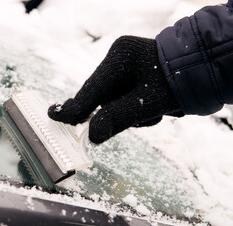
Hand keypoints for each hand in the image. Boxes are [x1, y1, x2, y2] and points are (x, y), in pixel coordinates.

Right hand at [48, 36, 182, 143]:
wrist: (203, 69)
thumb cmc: (177, 82)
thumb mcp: (147, 103)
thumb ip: (116, 118)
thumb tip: (93, 136)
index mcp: (118, 58)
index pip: (89, 90)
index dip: (72, 108)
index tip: (53, 115)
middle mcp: (119, 59)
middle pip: (100, 96)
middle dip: (112, 113)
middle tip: (122, 123)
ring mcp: (125, 66)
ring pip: (113, 100)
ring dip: (128, 113)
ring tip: (154, 112)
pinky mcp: (132, 74)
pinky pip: (123, 97)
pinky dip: (134, 108)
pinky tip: (153, 108)